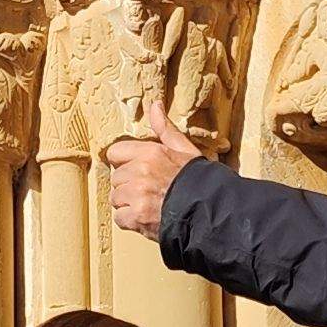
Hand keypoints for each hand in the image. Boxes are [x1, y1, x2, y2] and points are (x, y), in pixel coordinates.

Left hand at [101, 88, 207, 235]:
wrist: (210, 210)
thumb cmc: (199, 181)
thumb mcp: (184, 150)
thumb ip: (165, 129)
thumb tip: (155, 105)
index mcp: (150, 152)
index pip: (115, 153)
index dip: (124, 163)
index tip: (135, 171)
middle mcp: (140, 171)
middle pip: (116, 178)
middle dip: (128, 186)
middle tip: (148, 192)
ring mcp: (137, 194)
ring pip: (116, 198)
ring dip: (128, 204)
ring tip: (149, 205)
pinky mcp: (137, 216)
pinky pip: (120, 217)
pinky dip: (131, 221)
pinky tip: (147, 218)